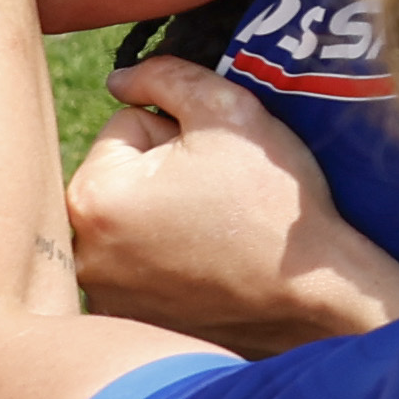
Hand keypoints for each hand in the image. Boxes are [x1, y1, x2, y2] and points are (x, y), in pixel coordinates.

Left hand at [65, 58, 398, 352]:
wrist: (314, 294)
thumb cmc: (269, 199)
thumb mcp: (227, 111)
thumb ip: (165, 76)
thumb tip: (120, 81)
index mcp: (93, 195)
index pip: (126, 126)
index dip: (179, 132)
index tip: (216, 165)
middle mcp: (83, 253)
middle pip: (123, 176)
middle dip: (164, 174)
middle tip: (219, 196)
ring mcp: (103, 296)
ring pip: (131, 221)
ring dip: (163, 217)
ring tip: (217, 231)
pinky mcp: (131, 323)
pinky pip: (140, 268)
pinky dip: (168, 262)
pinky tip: (211, 266)